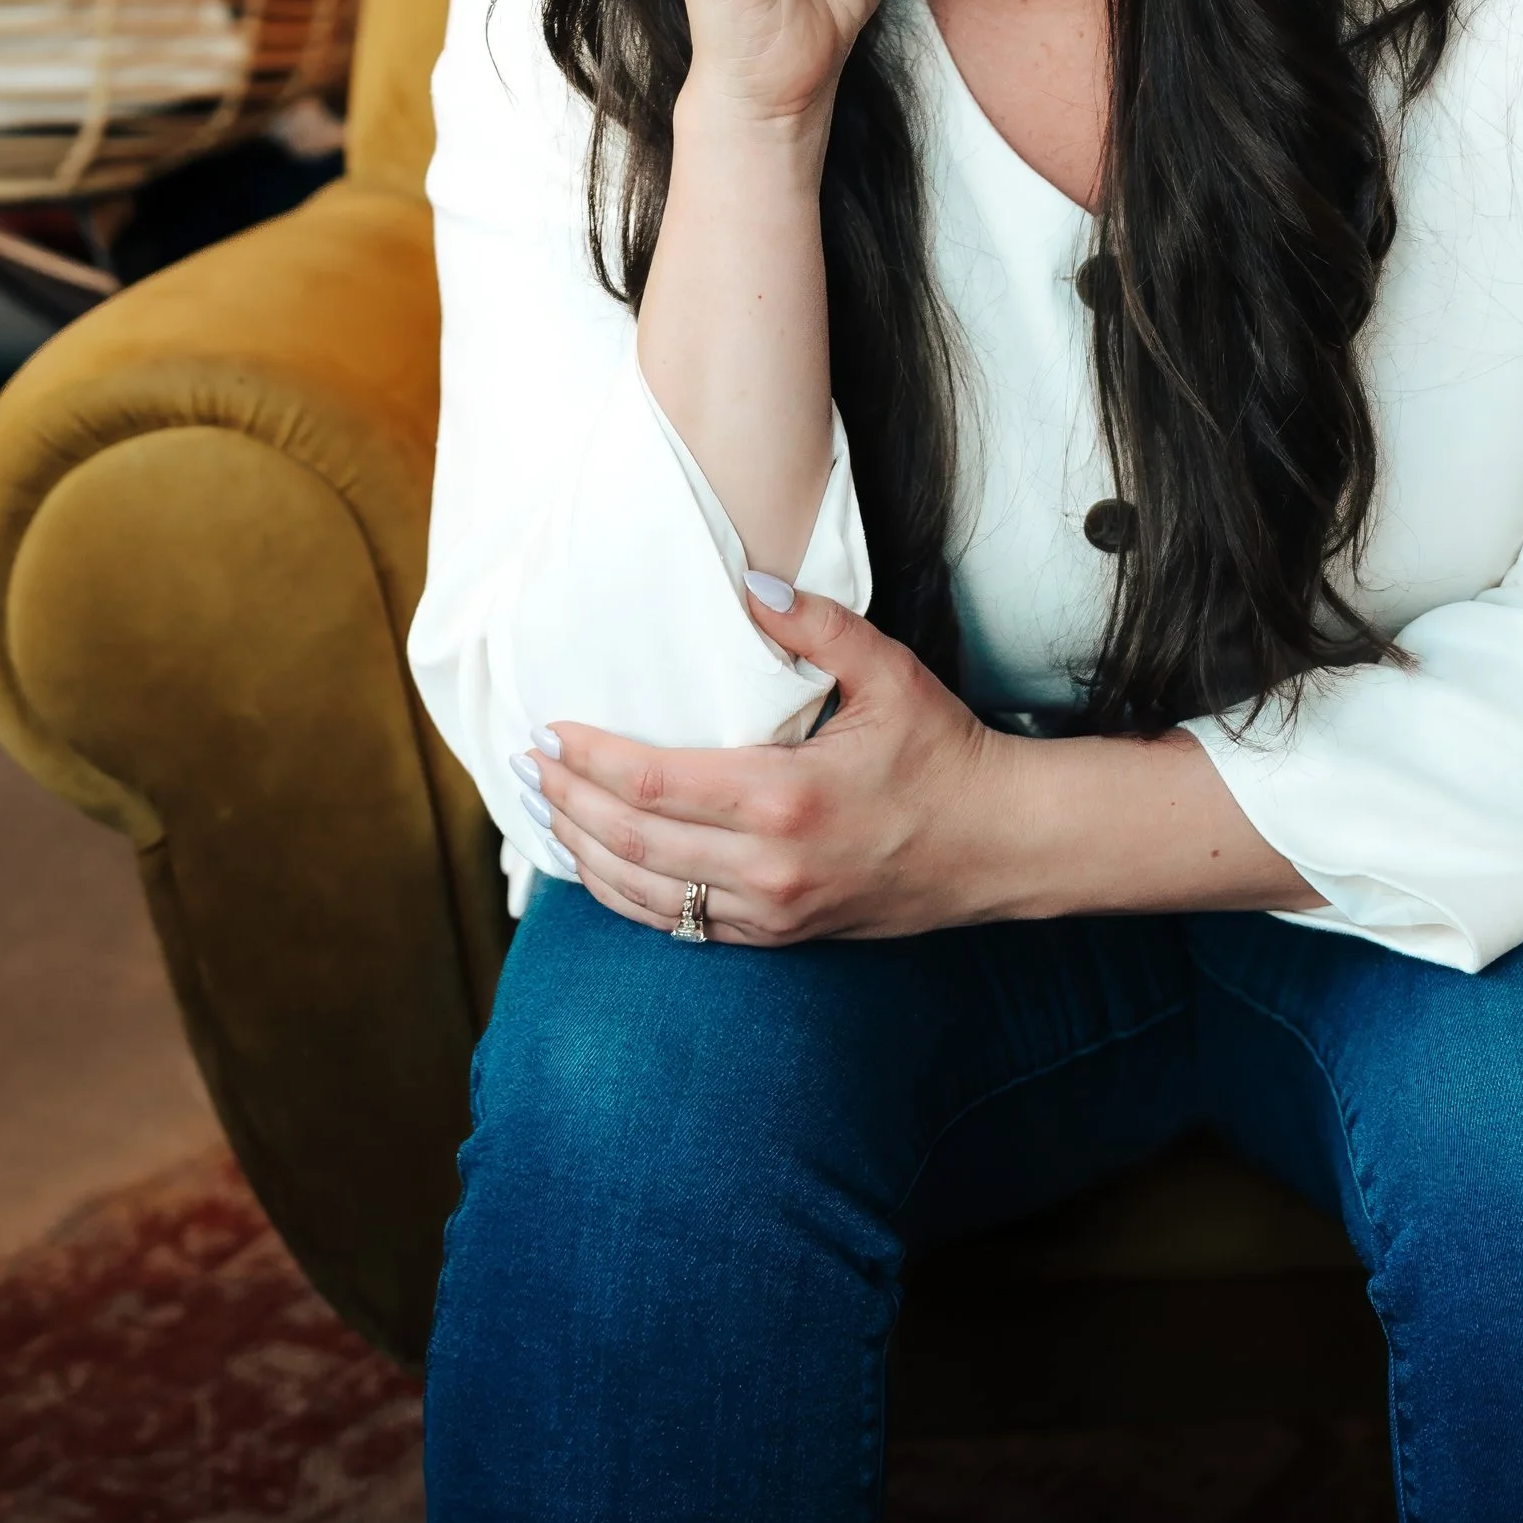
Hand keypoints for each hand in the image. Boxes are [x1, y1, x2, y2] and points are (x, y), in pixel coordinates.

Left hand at [523, 584, 1011, 943]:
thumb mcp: (889, 671)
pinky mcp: (779, 935)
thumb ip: (817, 625)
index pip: (654, 784)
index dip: (591, 760)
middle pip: (633, 843)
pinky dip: (629, 896)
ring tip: (545, 812)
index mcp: (785, 798)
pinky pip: (681, 927)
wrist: (998, 846)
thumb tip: (749, 586)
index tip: (551, 730)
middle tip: (525, 768)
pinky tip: (602, 867)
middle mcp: (768, 867)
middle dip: (567, 804)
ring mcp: (771, 912)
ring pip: (647, 896)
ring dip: (584, 855)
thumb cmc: (943, 754)